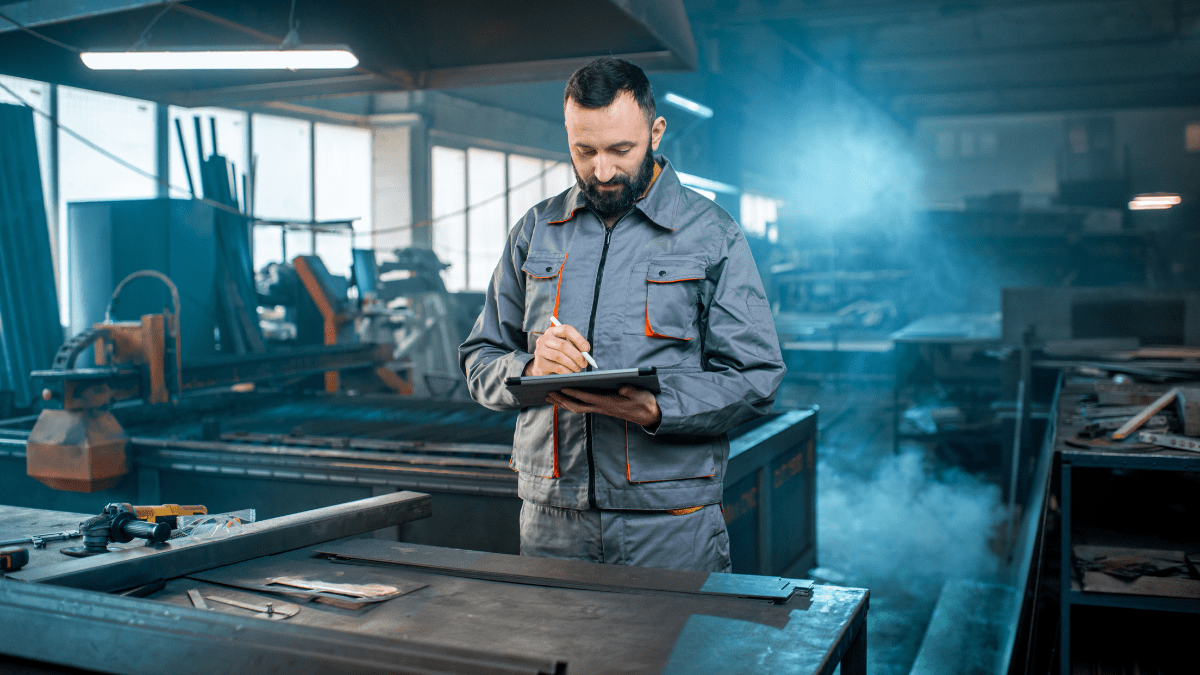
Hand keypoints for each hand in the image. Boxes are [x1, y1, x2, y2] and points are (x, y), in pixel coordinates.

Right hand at [524, 322, 590, 375]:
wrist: (542, 367)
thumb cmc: (558, 355)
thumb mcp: (566, 348)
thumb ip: (576, 347)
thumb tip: (586, 352)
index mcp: (553, 331)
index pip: (566, 329)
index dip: (578, 338)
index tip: (587, 349)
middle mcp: (544, 338)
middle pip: (563, 345)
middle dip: (577, 355)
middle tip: (584, 363)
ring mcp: (540, 350)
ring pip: (560, 357)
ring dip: (573, 364)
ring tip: (578, 369)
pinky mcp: (540, 363)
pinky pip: (557, 367)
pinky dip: (567, 371)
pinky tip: (570, 372)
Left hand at [547, 385, 661, 427]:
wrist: (649, 415)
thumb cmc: (644, 402)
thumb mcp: (640, 394)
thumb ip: (631, 390)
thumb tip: (622, 386)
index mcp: (608, 402)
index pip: (587, 397)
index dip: (573, 392)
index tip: (561, 386)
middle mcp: (601, 407)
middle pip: (576, 406)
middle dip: (561, 399)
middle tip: (547, 393)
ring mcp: (600, 409)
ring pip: (577, 408)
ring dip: (562, 403)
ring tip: (549, 396)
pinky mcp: (601, 408)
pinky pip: (582, 407)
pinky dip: (570, 403)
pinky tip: (563, 399)